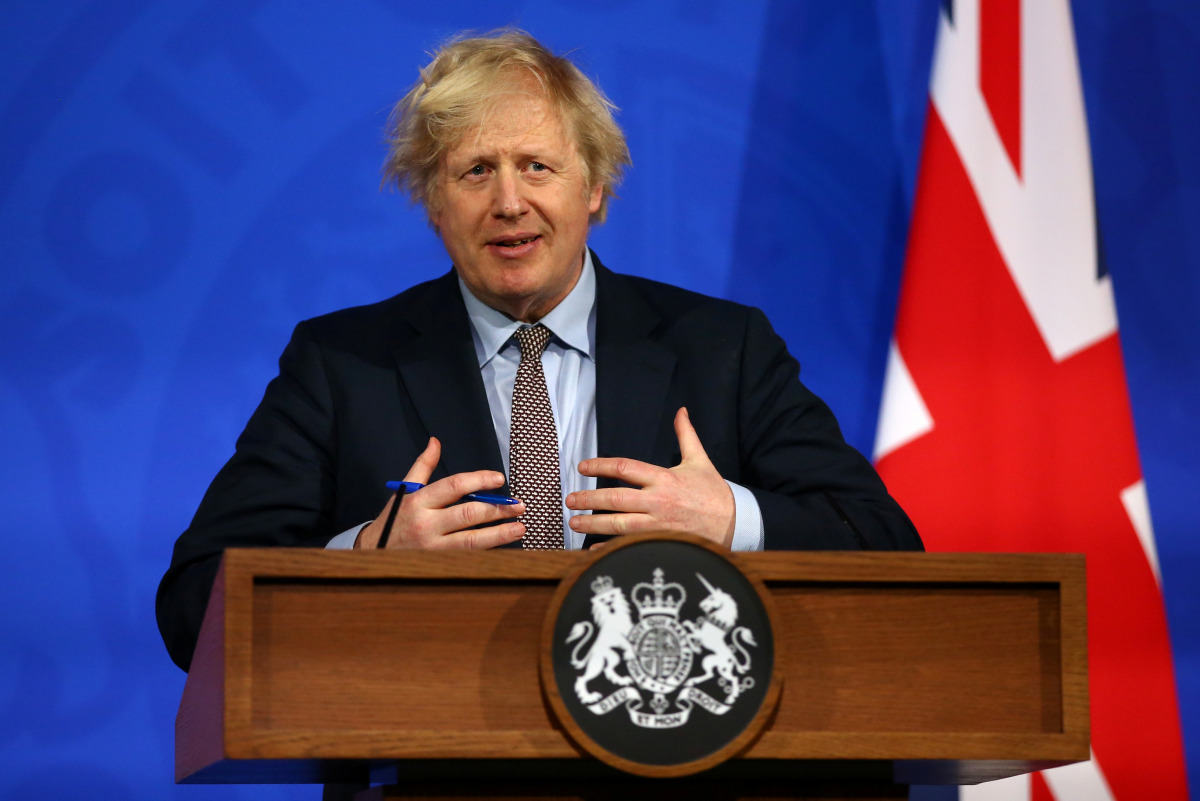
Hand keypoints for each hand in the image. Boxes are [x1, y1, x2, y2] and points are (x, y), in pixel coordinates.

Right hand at [356, 437, 525, 549]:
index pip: (454, 486)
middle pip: (468, 514)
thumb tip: (435, 442)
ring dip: (499, 534)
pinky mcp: (439, 564)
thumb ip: (423, 465)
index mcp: (419, 501)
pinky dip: (487, 550)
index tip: (499, 479)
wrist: (374, 552)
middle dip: (497, 509)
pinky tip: (503, 544)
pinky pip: (468, 556)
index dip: (479, 480)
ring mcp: (433, 548)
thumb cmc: (395, 519)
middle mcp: (427, 524)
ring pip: (472, 541)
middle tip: (519, 505)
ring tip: (520, 528)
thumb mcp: (405, 490)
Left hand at [565, 408, 734, 547]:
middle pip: (615, 499)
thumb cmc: (713, 493)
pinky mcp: (661, 542)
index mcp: (664, 478)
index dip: (600, 466)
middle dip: (588, 499)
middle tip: (570, 500)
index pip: (625, 468)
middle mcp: (658, 501)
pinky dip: (610, 549)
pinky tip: (594, 549)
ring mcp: (658, 525)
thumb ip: (686, 435)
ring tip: (575, 522)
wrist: (735, 524)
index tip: (583, 467)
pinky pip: (629, 546)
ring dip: (593, 524)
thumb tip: (681, 412)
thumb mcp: (700, 460)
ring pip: (618, 525)